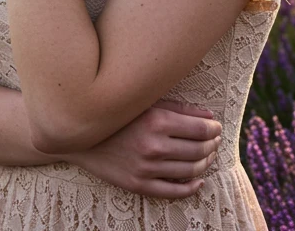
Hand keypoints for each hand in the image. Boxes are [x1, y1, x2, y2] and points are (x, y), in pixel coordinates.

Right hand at [60, 100, 223, 199]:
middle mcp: (153, 146)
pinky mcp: (138, 185)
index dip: (214, 129)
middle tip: (214, 140)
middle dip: (212, 145)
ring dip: (205, 163)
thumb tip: (209, 117)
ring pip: (191, 171)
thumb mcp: (145, 103)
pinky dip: (192, 187)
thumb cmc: (116, 115)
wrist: (79, 135)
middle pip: (199, 150)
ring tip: (207, 156)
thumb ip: (179, 109)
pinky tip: (197, 180)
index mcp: (156, 121)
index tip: (216, 127)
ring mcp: (146, 168)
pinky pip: (174, 191)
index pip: (201, 130)